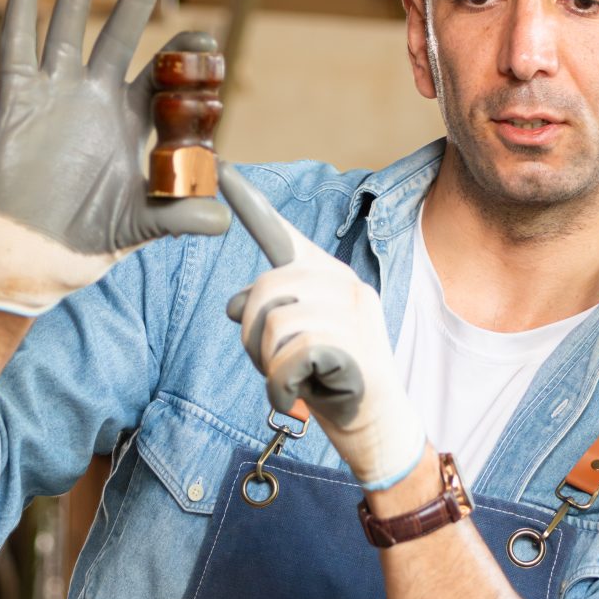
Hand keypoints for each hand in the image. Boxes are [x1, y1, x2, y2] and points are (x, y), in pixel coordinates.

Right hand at [0, 0, 230, 317]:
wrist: (34, 254)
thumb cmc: (91, 237)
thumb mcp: (142, 226)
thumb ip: (180, 216)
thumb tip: (221, 220)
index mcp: (134, 119)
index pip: (166, 71)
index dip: (186, 53)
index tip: (204, 40)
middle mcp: (98, 97)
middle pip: (122, 33)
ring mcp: (57, 97)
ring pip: (68, 32)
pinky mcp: (18, 105)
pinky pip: (16, 56)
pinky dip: (19, 25)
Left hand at [221, 172, 428, 490]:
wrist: (376, 426)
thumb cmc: (331, 383)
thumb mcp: (289, 346)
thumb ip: (266, 319)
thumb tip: (232, 303)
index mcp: (327, 278)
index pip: (284, 237)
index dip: (251, 205)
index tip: (222, 171)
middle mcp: (343, 284)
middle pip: (264, 291)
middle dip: (253, 337)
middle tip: (276, 366)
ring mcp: (352, 314)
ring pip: (274, 327)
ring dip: (270, 367)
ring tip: (296, 382)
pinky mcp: (353, 346)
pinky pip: (289, 358)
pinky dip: (282, 388)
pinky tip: (299, 399)